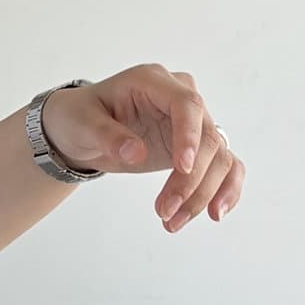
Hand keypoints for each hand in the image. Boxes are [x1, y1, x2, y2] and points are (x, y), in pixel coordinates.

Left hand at [40, 63, 246, 231]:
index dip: (189, 136)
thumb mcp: (83, 124)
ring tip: (173, 222)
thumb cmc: (81, 118)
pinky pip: (224, 165)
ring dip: (204, 192)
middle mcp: (180, 98)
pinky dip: (224, 189)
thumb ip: (108, 136)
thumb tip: (136, 153)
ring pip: (219, 156)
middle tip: (165, 213)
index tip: (182, 168)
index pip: (187, 104)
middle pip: (207, 137)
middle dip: (191, 180)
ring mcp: (192, 123)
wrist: (81, 131)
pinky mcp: (196, 147)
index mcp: (153, 82)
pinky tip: (215, 213)